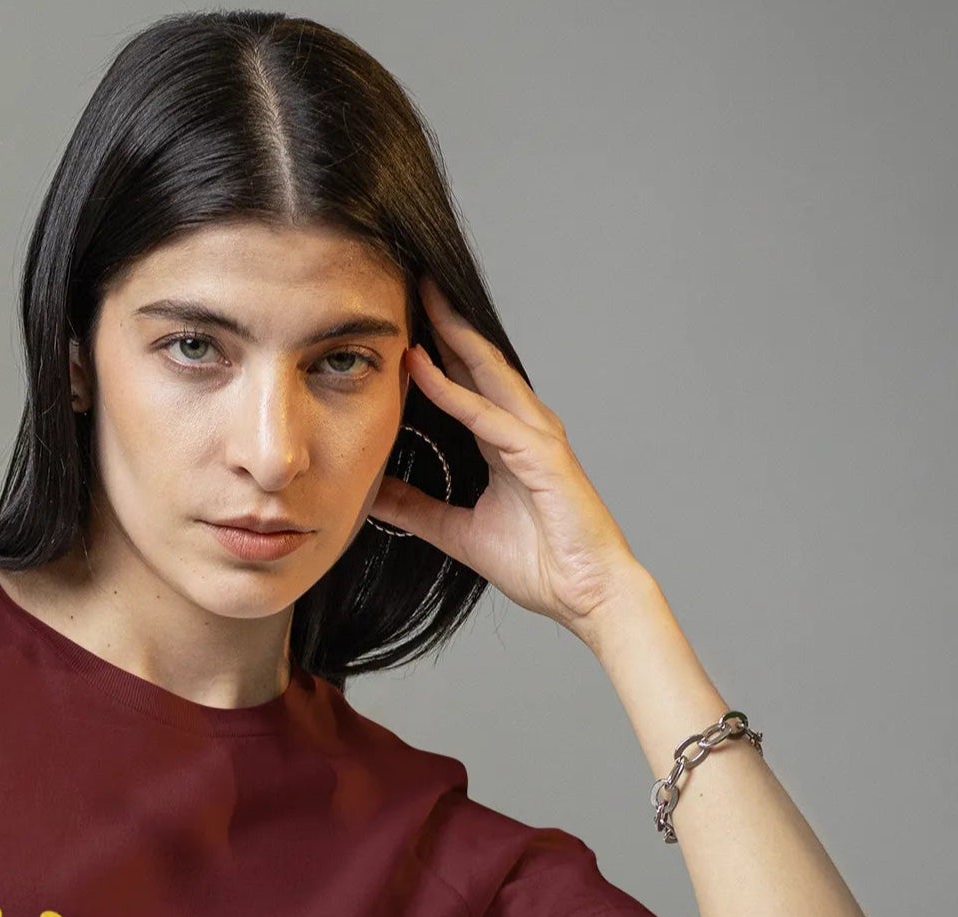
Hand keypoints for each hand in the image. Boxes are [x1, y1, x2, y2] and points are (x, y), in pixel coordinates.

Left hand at [367, 275, 646, 641]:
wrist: (586, 596)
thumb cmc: (538, 563)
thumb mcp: (456, 533)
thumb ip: (416, 510)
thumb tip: (371, 495)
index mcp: (505, 442)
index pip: (464, 382)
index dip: (433, 349)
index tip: (398, 320)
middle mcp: (522, 428)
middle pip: (476, 361)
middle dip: (443, 321)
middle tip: (408, 280)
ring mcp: (535, 437)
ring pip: (485, 373)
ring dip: (448, 336)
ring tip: (416, 299)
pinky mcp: (541, 455)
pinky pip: (487, 416)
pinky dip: (453, 393)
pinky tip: (423, 369)